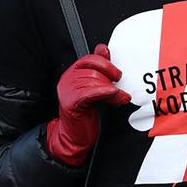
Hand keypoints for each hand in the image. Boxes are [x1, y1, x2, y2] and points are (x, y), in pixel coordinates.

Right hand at [47, 44, 130, 165]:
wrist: (75, 138)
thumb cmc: (86, 115)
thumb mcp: (95, 89)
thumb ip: (99, 70)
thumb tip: (103, 48)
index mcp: (72, 74)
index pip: (88, 59)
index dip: (105, 63)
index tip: (117, 73)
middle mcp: (67, 80)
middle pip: (92, 69)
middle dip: (110, 77)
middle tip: (119, 87)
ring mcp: (67, 91)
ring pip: (93, 81)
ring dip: (111, 89)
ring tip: (120, 98)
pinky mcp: (70, 103)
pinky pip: (90, 92)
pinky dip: (105, 93)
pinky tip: (115, 98)